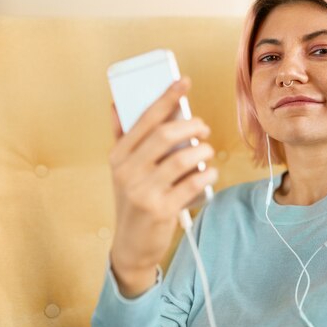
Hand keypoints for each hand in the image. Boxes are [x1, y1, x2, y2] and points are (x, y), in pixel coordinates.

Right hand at [108, 76, 217, 295]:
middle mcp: (127, 171)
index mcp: (118, 156)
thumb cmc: (132, 201)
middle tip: (203, 128)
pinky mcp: (162, 210)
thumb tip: (115, 105)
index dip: (166, 97)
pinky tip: (210, 173)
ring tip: (207, 151)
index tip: (184, 81)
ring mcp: (143, 192)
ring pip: (183, 159)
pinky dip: (208, 175)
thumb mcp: (122, 171)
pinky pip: (193, 184)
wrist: (131, 246)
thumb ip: (122, 139)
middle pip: (166, 135)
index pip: (144, 118)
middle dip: (192, 126)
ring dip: (203, 151)